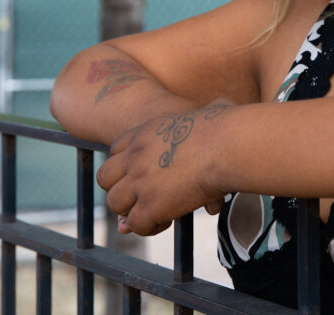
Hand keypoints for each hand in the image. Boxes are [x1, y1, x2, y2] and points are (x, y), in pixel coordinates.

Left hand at [97, 100, 232, 235]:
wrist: (227, 146)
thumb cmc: (227, 127)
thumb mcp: (210, 109)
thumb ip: (209, 109)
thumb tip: (220, 106)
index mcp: (145, 132)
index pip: (116, 149)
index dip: (128, 164)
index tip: (145, 173)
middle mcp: (135, 156)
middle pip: (105, 177)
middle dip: (120, 189)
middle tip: (143, 196)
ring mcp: (139, 181)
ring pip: (115, 203)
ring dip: (132, 211)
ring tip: (156, 212)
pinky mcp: (150, 205)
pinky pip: (136, 224)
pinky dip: (149, 226)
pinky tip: (168, 221)